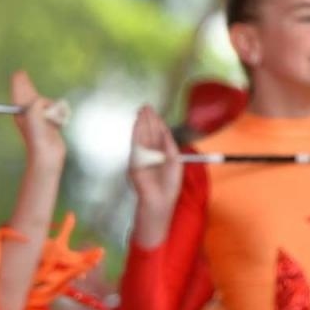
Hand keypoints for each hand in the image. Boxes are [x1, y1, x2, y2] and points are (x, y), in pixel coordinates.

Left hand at [10, 70, 66, 168]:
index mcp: (22, 113)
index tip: (18, 73)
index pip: (19, 94)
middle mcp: (30, 115)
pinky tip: (60, 123)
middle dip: (26, 86)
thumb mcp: (33, 113)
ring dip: (53, 106)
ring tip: (54, 116)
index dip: (18, 83)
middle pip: (28, 96)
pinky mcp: (50, 125)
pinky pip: (56, 113)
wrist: (47, 154)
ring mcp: (40, 120)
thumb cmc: (37, 136)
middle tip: (21, 73)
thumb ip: (37, 102)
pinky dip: (60, 115)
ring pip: (47, 104)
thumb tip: (43, 102)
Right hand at [127, 105, 181, 245]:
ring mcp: (142, 158)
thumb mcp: (175, 163)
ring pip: (141, 136)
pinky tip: (138, 124)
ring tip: (141, 111)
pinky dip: (136, 134)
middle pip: (149, 133)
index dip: (156, 122)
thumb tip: (165, 131)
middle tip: (145, 106)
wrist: (159, 203)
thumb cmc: (168, 187)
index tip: (153, 112)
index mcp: (161, 154)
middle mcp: (150, 154)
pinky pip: (136, 145)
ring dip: (141, 123)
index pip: (158, 134)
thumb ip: (170, 147)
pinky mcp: (135, 163)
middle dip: (148, 119)